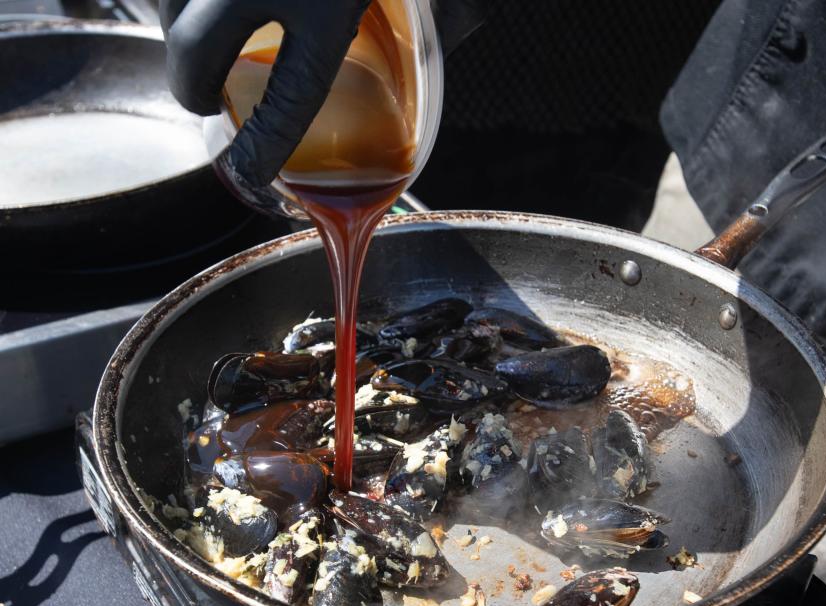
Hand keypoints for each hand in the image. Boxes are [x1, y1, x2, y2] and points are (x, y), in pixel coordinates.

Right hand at [161, 0, 486, 188]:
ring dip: (174, 22)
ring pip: (164, 1)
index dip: (261, 148)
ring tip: (195, 33)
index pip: (289, 102)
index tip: (246, 170)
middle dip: (191, 83)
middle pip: (193, 52)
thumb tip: (461, 25)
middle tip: (201, 94)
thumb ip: (455, 4)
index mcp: (328, 1)